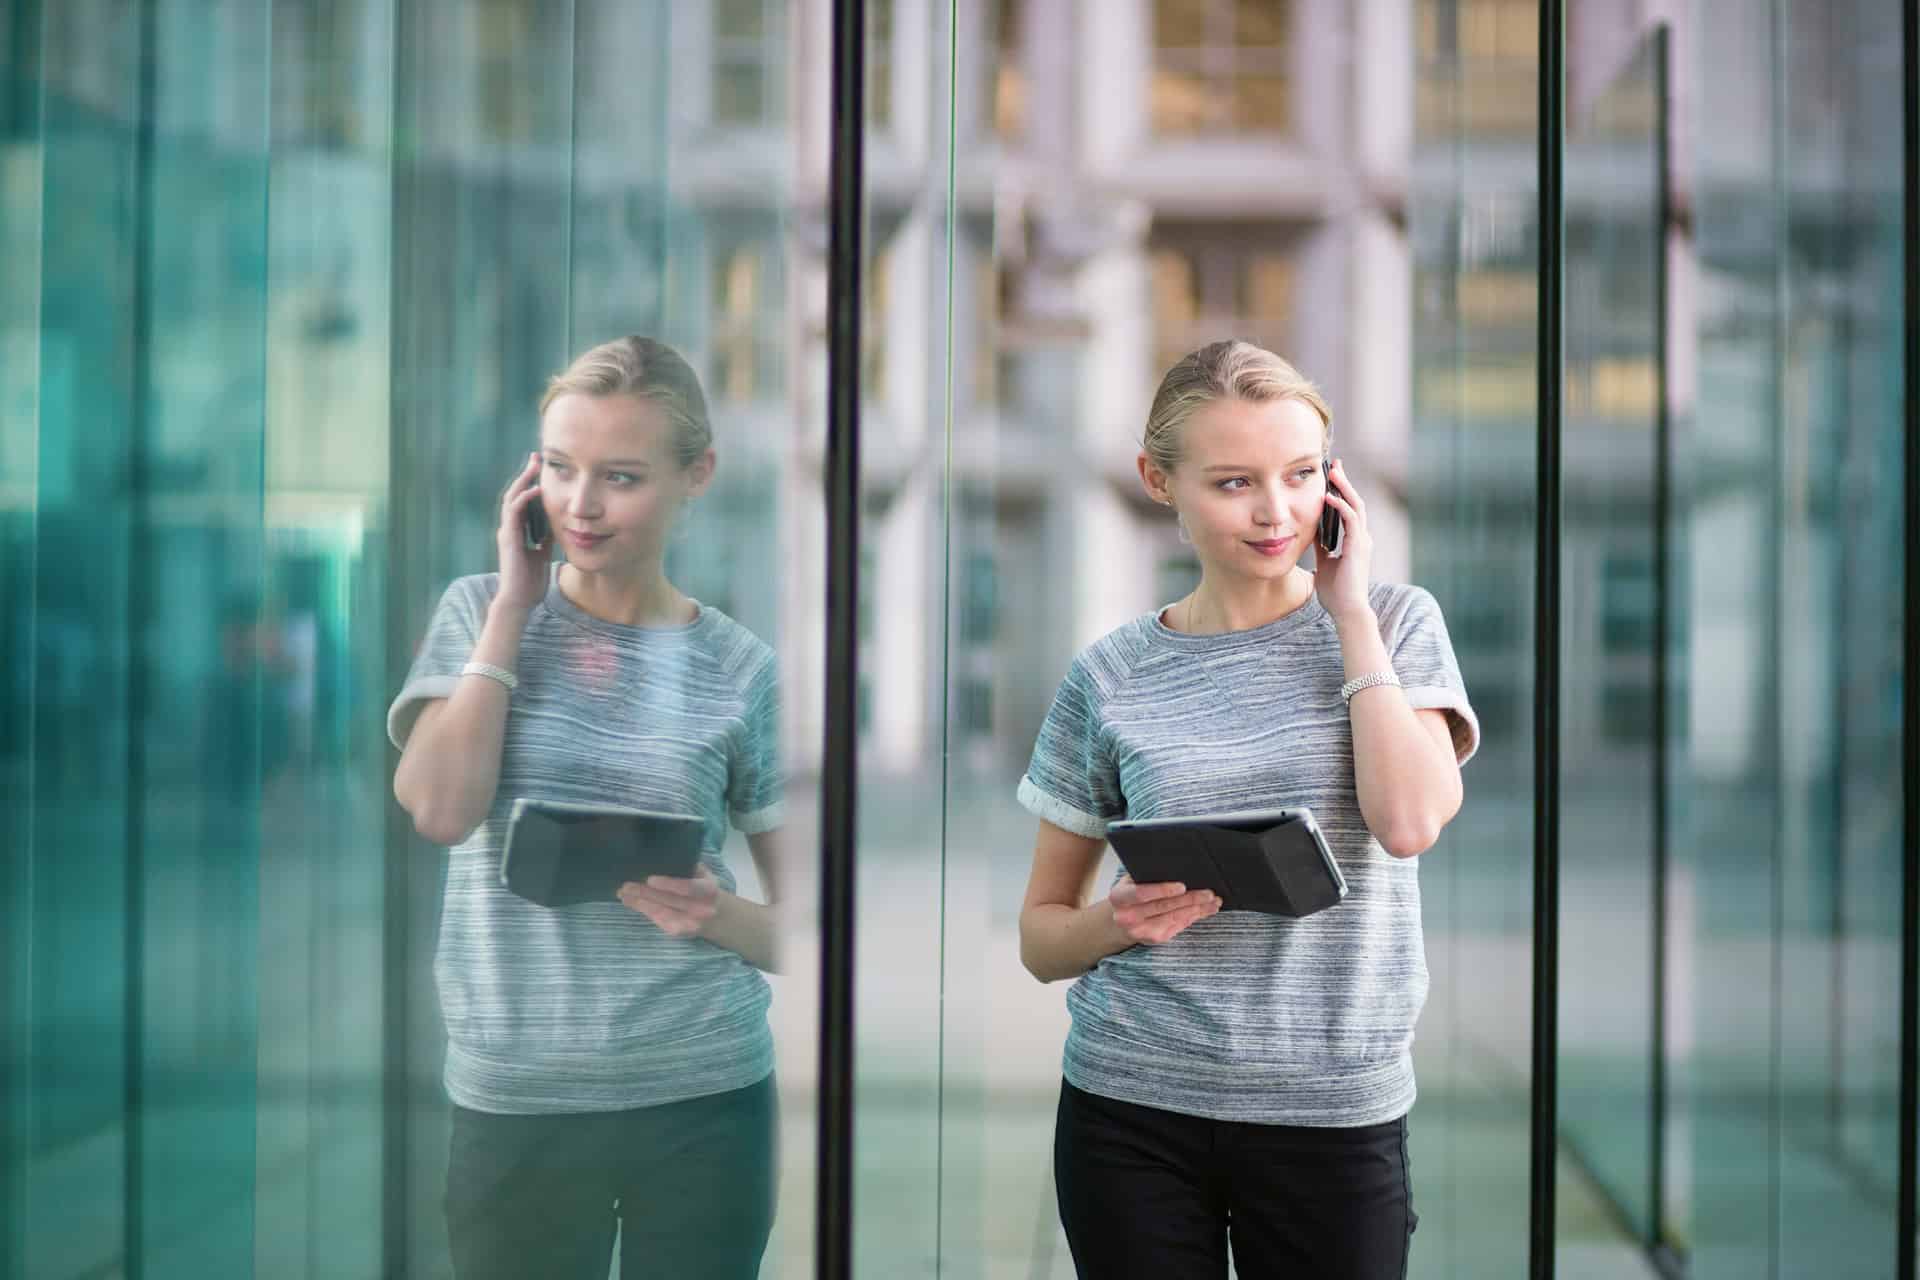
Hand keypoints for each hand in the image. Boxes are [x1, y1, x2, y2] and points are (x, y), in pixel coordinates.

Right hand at [496, 451, 552, 613]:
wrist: (520, 601)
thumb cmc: (530, 582)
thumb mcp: (543, 554)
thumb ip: (546, 538)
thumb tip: (557, 525)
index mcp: (517, 531)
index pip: (523, 501)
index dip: (531, 484)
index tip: (542, 468)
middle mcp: (509, 528)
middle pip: (515, 494)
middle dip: (526, 475)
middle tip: (537, 457)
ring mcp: (507, 532)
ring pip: (511, 498)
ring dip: (523, 480)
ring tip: (535, 465)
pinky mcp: (508, 539)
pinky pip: (513, 513)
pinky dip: (524, 499)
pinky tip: (535, 489)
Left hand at [618, 865, 720, 937]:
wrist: (717, 916)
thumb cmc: (704, 888)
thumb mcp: (704, 874)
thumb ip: (688, 866)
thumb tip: (661, 856)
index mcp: (709, 890)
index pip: (689, 888)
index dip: (669, 884)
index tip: (650, 879)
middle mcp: (702, 909)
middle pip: (670, 901)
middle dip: (646, 893)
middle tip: (627, 885)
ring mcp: (690, 923)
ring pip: (661, 912)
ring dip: (639, 903)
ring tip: (623, 894)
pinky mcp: (679, 932)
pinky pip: (658, 920)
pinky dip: (643, 910)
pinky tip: (631, 903)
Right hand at [1109, 875, 1219, 945]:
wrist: (1121, 919)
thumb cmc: (1131, 893)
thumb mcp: (1131, 880)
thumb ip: (1146, 875)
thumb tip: (1177, 867)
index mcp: (1119, 897)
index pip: (1141, 893)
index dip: (1163, 890)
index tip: (1182, 886)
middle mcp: (1127, 917)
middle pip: (1163, 907)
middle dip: (1189, 899)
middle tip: (1208, 893)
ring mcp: (1140, 931)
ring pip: (1174, 918)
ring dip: (1197, 910)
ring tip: (1212, 901)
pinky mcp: (1154, 939)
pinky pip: (1178, 926)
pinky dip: (1193, 917)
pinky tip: (1204, 910)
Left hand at [1313, 457, 1372, 621]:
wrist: (1347, 611)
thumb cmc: (1336, 592)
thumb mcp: (1324, 563)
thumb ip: (1321, 547)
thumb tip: (1310, 533)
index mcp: (1355, 541)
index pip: (1349, 509)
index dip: (1342, 492)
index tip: (1332, 476)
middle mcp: (1362, 538)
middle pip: (1355, 501)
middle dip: (1344, 482)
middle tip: (1334, 464)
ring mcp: (1362, 541)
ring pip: (1356, 506)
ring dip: (1344, 487)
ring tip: (1332, 471)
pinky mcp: (1359, 547)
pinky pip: (1351, 520)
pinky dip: (1341, 506)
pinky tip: (1328, 496)